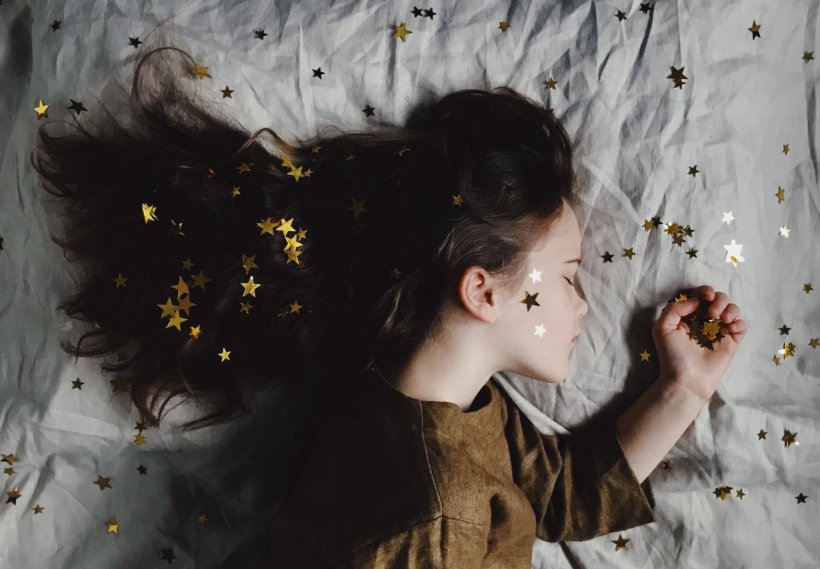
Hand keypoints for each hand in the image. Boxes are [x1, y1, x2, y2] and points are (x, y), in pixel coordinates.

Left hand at [651, 285, 747, 400]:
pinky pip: (742, 325)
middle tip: (711, 313)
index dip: (705, 291)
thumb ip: (674, 308)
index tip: (705, 296)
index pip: (700, 295)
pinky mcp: (731, 341)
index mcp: (689, 315)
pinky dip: (739, 322)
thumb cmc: (672, 355)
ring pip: (733, 309)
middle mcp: (705, 321)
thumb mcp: (662, 328)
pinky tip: (729, 328)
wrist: (686, 379)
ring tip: (721, 319)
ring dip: (730, 309)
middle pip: (719, 298)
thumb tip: (695, 300)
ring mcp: (719, 331)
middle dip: (719, 300)